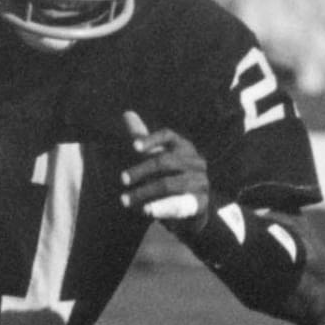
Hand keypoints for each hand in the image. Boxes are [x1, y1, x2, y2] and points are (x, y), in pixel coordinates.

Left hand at [119, 110, 210, 233]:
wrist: (189, 209)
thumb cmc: (169, 176)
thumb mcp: (155, 157)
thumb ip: (142, 138)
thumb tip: (126, 113)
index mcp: (184, 147)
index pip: (168, 135)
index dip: (151, 139)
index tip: (133, 147)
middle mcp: (196, 161)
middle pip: (165, 160)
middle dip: (141, 170)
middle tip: (122, 179)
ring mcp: (201, 182)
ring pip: (170, 183)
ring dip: (144, 192)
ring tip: (125, 201)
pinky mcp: (201, 203)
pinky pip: (180, 204)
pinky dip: (161, 208)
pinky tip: (146, 211)